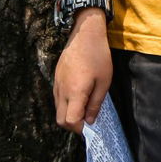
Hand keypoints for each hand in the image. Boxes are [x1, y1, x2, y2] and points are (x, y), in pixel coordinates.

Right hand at [54, 9, 111, 133]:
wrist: (84, 33)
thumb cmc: (98, 56)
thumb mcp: (104, 81)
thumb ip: (96, 103)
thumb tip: (91, 120)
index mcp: (75, 92)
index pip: (71, 121)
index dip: (80, 128)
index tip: (91, 125)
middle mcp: (62, 90)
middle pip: (61, 120)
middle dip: (73, 125)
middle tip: (88, 119)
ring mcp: (57, 84)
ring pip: (58, 110)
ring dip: (69, 114)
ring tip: (85, 106)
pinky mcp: (56, 78)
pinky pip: (58, 99)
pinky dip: (66, 104)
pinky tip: (79, 96)